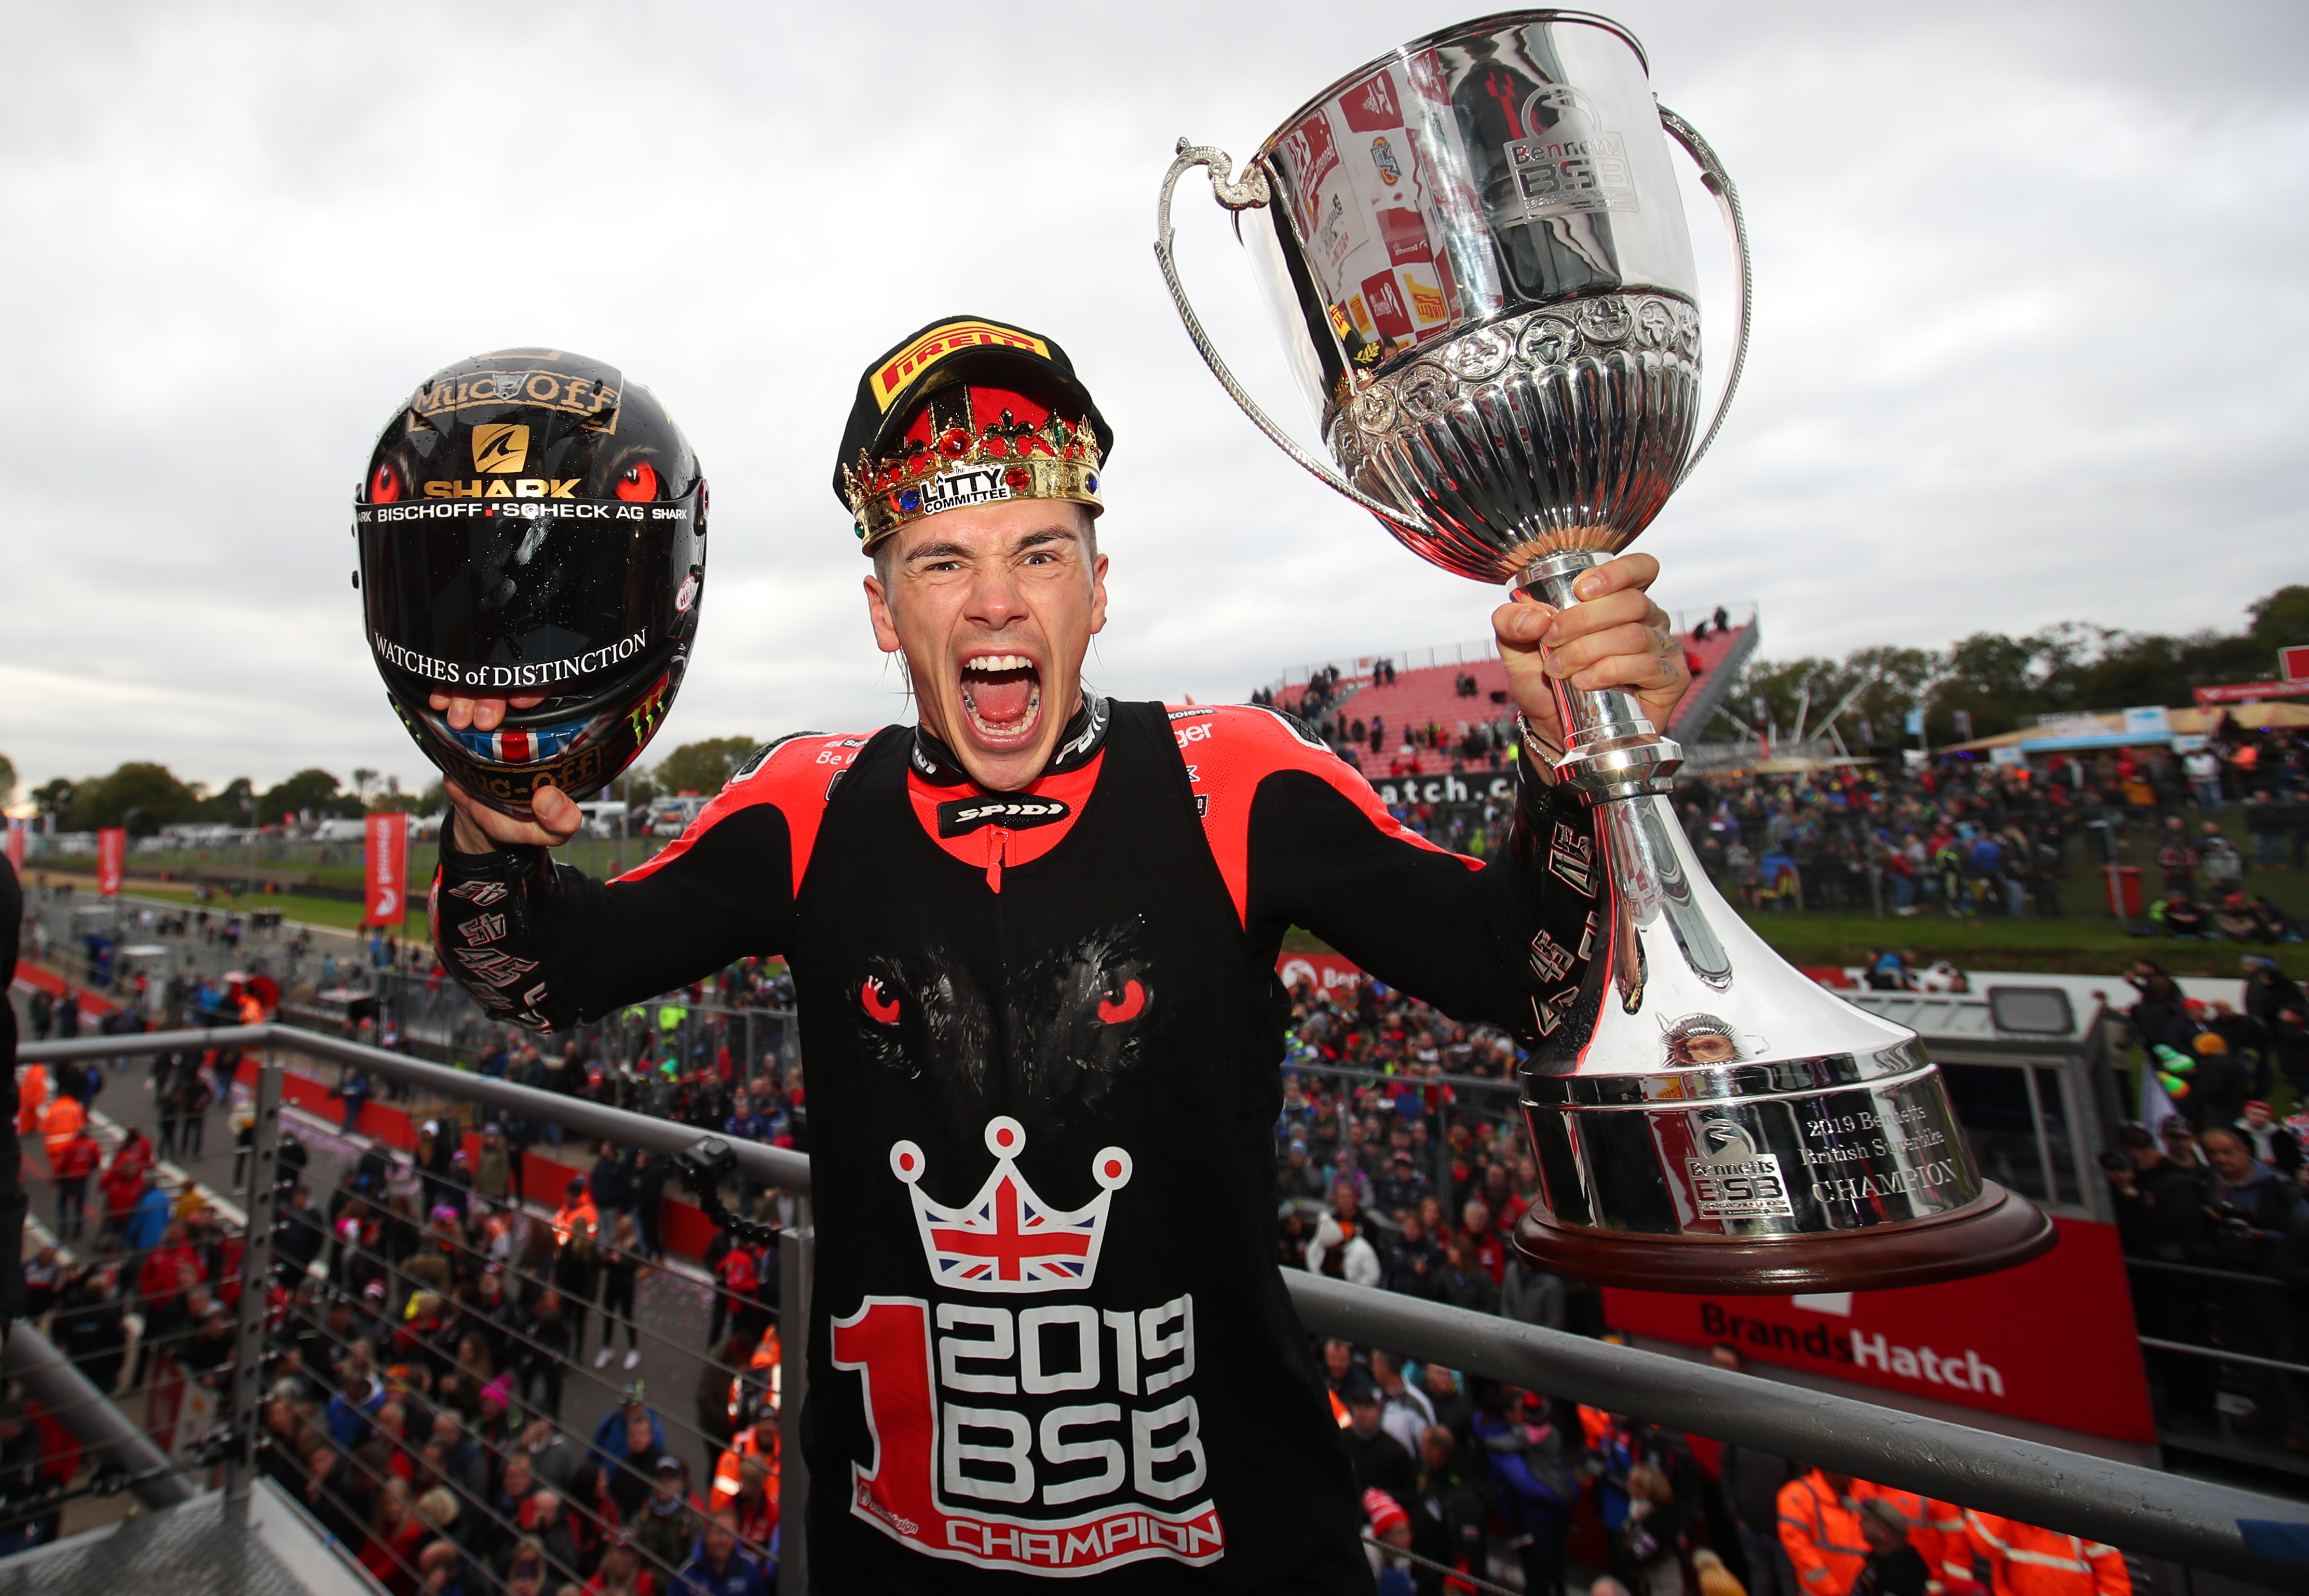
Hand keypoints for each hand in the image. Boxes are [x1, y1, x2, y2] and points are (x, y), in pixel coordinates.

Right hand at [427, 690, 578, 853]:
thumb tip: (548, 799)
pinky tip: (438, 705)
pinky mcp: (462, 717)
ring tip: (460, 720)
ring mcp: (491, 714)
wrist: (478, 818)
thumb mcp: (546, 829)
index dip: (541, 687)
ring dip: (466, 694)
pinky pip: (452, 693)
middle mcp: (525, 717)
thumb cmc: (520, 818)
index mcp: (555, 733)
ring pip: (480, 684)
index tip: (523, 701)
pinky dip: (443, 693)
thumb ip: (559, 821)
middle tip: (484, 719)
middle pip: (512, 683)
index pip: (558, 691)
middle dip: (494, 695)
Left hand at [1493, 552, 1689, 755]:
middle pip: (1631, 602)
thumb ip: (1512, 621)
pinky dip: (1610, 672)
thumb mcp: (1517, 647)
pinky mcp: (1672, 679)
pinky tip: (1585, 682)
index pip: (1640, 569)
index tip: (1581, 589)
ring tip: (1559, 669)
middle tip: (1552, 640)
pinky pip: (1647, 666)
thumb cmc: (1546, 682)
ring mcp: (1664, 649)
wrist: (1556, 731)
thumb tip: (1537, 617)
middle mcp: (1648, 620)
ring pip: (1634, 635)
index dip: (1617, 572)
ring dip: (1589, 651)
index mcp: (1620, 600)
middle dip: (1584, 619)